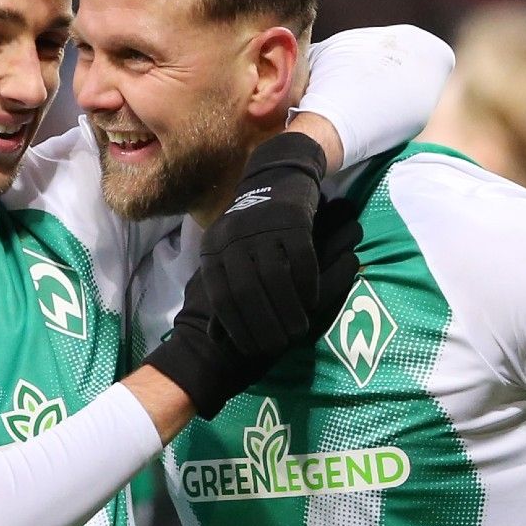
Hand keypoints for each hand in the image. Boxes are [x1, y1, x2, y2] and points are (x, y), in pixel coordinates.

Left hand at [198, 132, 329, 357]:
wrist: (276, 176)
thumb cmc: (251, 229)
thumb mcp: (228, 256)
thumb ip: (222, 293)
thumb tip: (215, 337)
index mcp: (213, 250)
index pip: (223, 298)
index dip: (239, 328)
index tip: (254, 350)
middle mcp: (232, 238)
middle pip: (247, 292)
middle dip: (265, 325)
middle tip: (281, 345)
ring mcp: (261, 228)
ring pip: (275, 280)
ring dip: (289, 310)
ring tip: (299, 329)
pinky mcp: (291, 220)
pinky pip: (301, 260)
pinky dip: (307, 285)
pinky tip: (312, 301)